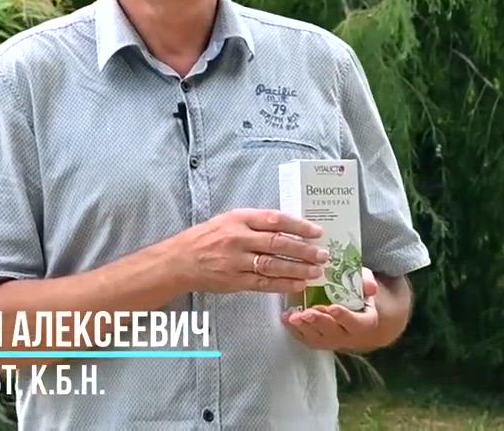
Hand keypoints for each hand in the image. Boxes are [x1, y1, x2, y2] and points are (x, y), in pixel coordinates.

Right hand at [172, 208, 329, 294]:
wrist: (180, 260)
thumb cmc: (207, 237)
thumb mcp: (229, 220)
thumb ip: (255, 222)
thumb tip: (289, 227)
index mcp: (239, 218)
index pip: (275, 219)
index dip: (298, 225)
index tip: (317, 231)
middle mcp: (238, 238)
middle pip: (277, 243)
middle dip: (304, 250)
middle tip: (323, 254)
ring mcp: (236, 261)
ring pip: (273, 265)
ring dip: (298, 269)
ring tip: (316, 271)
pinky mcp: (234, 281)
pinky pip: (263, 283)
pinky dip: (283, 284)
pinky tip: (299, 284)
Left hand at [282, 267, 380, 351]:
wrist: (357, 320)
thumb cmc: (360, 298)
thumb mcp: (365, 287)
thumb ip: (366, 283)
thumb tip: (370, 286)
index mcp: (364, 323)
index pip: (355, 322)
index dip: (344, 316)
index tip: (333, 308)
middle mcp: (347, 336)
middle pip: (332, 331)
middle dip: (318, 321)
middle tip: (307, 313)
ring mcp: (332, 341)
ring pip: (318, 337)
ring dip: (304, 327)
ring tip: (293, 316)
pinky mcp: (318, 342)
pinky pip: (306, 339)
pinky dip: (294, 330)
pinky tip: (285, 318)